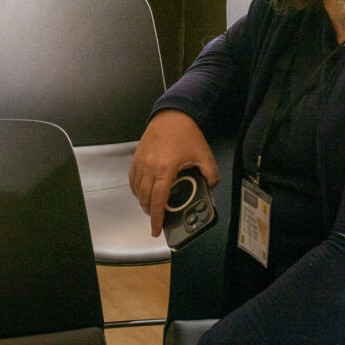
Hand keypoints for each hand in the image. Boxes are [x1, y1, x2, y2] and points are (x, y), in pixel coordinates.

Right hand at [129, 109, 217, 236]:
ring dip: (142, 201)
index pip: (158, 200)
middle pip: (145, 198)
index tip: (156, 230)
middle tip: (157, 219)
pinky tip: (143, 192)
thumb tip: (210, 187)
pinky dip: (136, 189)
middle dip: (150, 212)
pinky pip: (133, 178)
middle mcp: (150, 167)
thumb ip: (211, 174)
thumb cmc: (187, 134)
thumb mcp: (204, 155)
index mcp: (166, 169)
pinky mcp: (137, 157)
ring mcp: (141, 162)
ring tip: (151, 207)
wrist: (172, 115)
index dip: (156, 218)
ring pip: (137, 190)